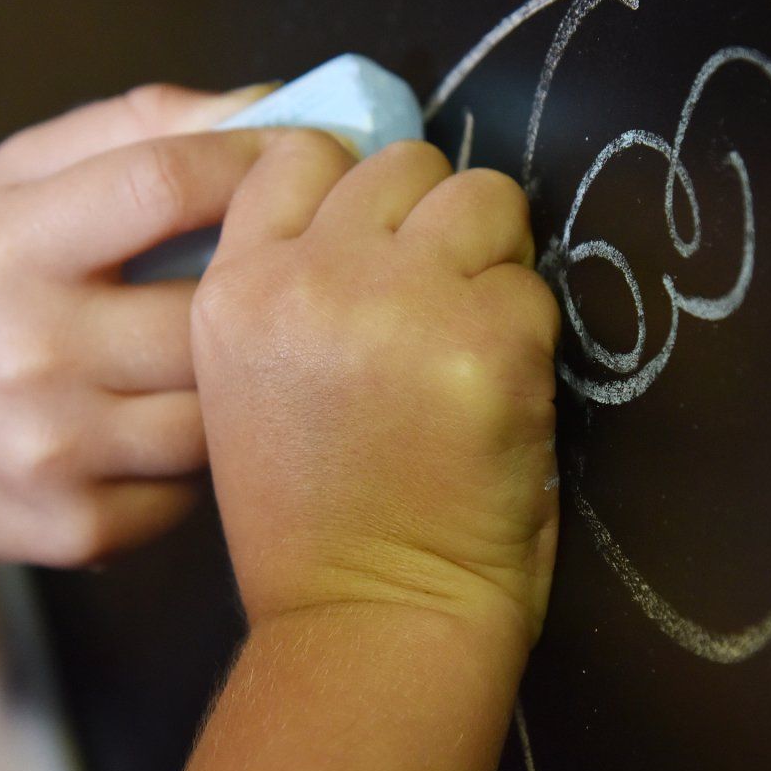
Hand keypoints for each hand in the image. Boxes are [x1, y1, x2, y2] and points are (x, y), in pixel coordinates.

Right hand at [0, 83, 272, 567]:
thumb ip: (128, 129)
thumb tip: (263, 105)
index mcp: (2, 247)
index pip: (166, 183)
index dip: (256, 158)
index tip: (299, 152)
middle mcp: (27, 352)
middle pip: (215, 306)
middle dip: (272, 273)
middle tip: (300, 256)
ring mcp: (56, 452)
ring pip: (225, 406)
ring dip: (246, 372)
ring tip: (233, 343)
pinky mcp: (79, 528)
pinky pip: (199, 482)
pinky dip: (206, 451)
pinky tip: (172, 417)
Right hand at [191, 140, 563, 647]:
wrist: (370, 618)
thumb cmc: (318, 515)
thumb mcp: (248, 380)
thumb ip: (288, 281)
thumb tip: (368, 196)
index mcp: (235, 290)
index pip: (298, 151)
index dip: (353, 187)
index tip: (380, 238)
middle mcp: (309, 278)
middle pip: (403, 162)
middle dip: (432, 222)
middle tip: (435, 304)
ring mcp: (400, 301)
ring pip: (483, 196)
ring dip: (492, 259)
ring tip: (469, 342)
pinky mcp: (487, 338)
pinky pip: (535, 284)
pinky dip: (530, 336)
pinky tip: (496, 400)